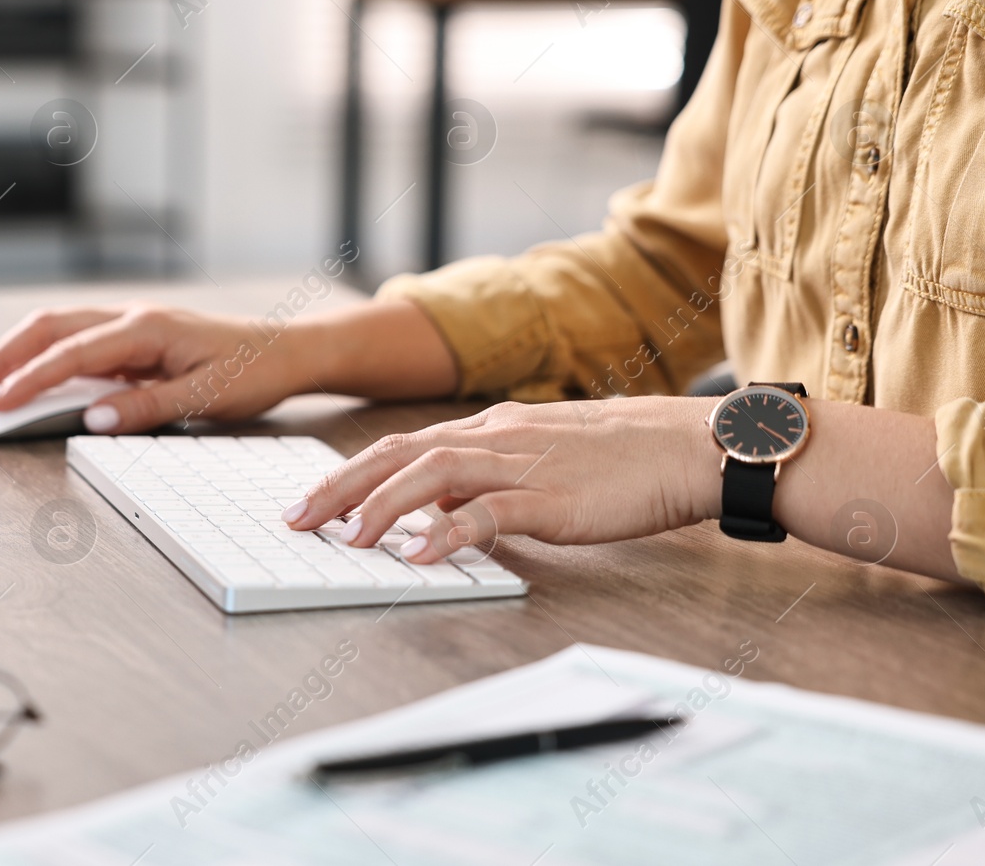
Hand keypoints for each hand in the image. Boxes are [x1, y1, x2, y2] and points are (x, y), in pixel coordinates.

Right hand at [0, 304, 313, 432]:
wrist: (285, 351)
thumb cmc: (253, 371)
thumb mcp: (205, 396)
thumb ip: (147, 407)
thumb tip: (93, 418)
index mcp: (145, 329)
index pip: (71, 353)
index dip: (28, 379)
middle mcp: (132, 319)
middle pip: (51, 328)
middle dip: (8, 356)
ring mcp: (133, 326)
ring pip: (62, 330)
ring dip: (24, 353)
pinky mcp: (137, 339)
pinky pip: (82, 343)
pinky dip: (50, 358)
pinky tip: (37, 380)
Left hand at [284, 397, 720, 563]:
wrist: (688, 446)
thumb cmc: (620, 458)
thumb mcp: (539, 459)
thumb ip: (487, 478)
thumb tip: (440, 507)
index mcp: (489, 429)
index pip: (402, 445)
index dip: (351, 472)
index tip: (312, 500)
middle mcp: (494, 438)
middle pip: (398, 454)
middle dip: (340, 486)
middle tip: (296, 519)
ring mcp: (521, 465)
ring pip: (432, 475)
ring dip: (381, 506)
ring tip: (344, 538)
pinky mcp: (550, 498)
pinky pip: (489, 512)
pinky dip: (448, 532)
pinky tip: (418, 554)